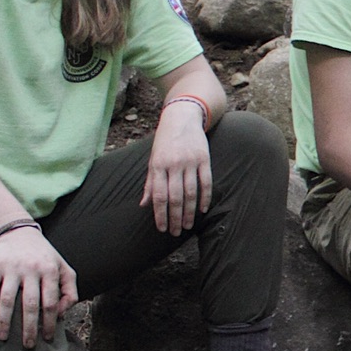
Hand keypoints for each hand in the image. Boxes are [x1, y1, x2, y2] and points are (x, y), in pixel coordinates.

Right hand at [0, 224, 77, 348]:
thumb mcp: (64, 268)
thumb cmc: (44, 256)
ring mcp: (12, 268)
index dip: (50, 322)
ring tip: (3, 338)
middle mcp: (31, 269)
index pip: (52, 302)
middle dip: (29, 328)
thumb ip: (69, 290)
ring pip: (7, 300)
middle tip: (28, 345)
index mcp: (50, 271)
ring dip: (4, 322)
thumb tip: (62, 314)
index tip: (47, 338)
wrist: (19, 232)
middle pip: (30, 304)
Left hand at [140, 100, 212, 234]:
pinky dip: (205, 197)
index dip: (160, 214)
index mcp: (158, 165)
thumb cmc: (164, 142)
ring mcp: (190, 161)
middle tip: (176, 232)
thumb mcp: (153, 160)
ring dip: (190, 212)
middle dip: (175, 217)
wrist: (182, 118)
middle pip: (175, 197)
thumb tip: (144, 204)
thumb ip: (150, 182)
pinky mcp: (205, 159)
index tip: (162, 228)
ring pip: (191, 192)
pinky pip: (206, 182)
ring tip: (189, 225)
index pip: (159, 195)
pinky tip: (203, 209)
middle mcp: (174, 164)